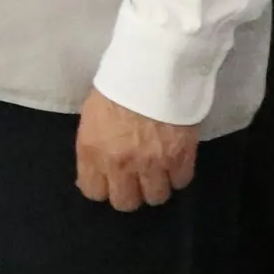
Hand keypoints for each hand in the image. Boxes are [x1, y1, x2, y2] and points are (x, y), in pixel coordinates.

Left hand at [75, 88, 197, 210]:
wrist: (152, 70)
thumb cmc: (116, 87)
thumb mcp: (91, 117)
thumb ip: (93, 148)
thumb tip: (95, 171)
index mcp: (93, 152)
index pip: (93, 192)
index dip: (101, 187)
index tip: (107, 180)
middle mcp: (121, 165)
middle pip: (126, 203)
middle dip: (129, 193)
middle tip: (133, 179)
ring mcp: (153, 164)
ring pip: (156, 197)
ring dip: (155, 186)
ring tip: (155, 171)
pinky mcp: (182, 158)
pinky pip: (181, 182)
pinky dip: (177, 175)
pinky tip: (173, 162)